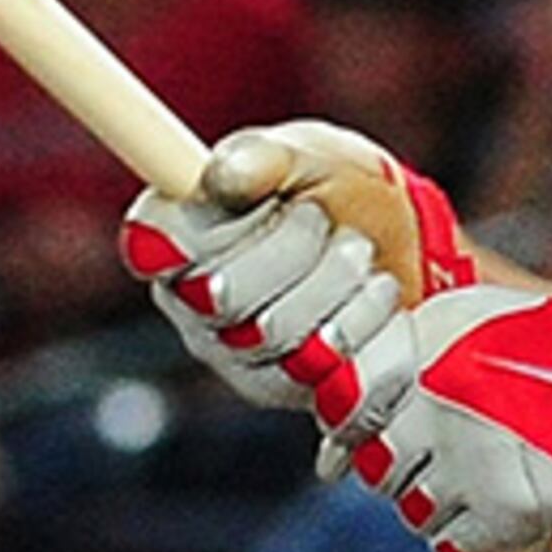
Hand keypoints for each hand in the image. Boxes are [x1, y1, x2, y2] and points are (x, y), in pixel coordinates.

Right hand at [120, 117, 477, 391]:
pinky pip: (333, 378)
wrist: (394, 244)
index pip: (157, 243)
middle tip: (327, 222)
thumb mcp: (306, 157)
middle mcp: (189, 303)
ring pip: (282, 339)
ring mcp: (235, 357)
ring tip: (359, 256)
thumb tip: (225, 174)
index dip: (211, 229)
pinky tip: (377, 298)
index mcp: (172, 234)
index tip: (268, 203)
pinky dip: (372, 327)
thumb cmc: (330, 188)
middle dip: (299, 249)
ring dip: (341, 284)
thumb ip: (266, 159)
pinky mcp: (287, 393)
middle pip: (226, 297)